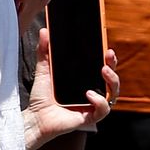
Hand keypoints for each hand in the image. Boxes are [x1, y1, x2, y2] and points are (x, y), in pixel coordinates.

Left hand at [22, 30, 114, 149]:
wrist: (35, 119)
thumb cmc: (42, 98)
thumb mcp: (43, 71)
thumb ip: (45, 52)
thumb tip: (45, 31)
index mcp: (86, 81)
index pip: (102, 67)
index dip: (107, 57)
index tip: (105, 46)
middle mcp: (94, 92)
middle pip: (112, 78)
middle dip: (113, 65)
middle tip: (108, 54)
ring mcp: (94, 104)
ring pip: (114, 92)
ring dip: (112, 80)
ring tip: (103, 71)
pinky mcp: (91, 117)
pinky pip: (104, 108)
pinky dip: (100, 101)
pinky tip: (89, 94)